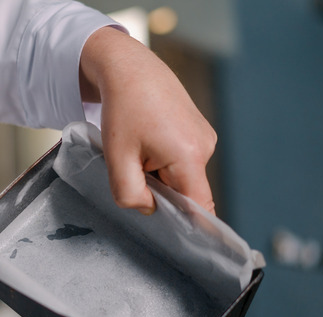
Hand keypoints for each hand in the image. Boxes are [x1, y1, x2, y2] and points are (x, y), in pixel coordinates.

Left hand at [79, 27, 216, 214]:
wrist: (129, 68)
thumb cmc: (123, 108)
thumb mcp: (117, 157)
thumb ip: (130, 194)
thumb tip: (149, 210)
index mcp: (189, 155)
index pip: (200, 206)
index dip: (190, 226)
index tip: (181, 243)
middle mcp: (205, 146)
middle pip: (186, 191)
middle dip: (161, 191)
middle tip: (134, 171)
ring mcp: (205, 137)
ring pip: (183, 175)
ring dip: (159, 174)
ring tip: (138, 148)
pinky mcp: (199, 130)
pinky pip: (183, 160)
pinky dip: (164, 160)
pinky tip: (147, 141)